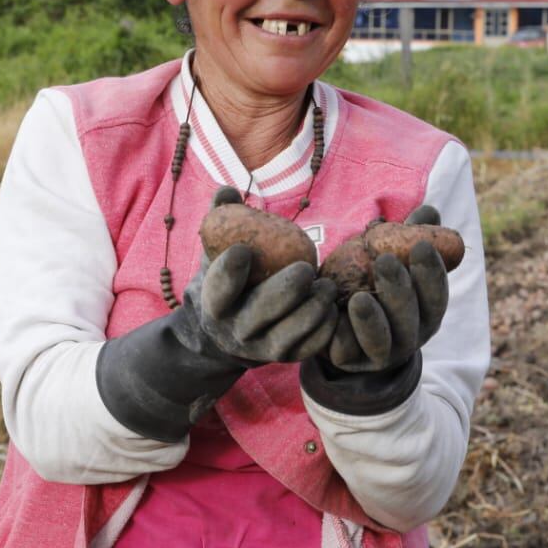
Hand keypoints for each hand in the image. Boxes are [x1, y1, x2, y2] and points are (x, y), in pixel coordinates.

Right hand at [97, 189, 335, 442]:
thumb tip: (227, 190)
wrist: (228, 331)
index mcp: (213, 303)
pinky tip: (334, 309)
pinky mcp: (285, 357)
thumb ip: (222, 219)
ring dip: (310, 312)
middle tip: (306, 268)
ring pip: (286, 337)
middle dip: (283, 293)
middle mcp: (234, 330)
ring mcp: (260, 349)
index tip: (244, 248)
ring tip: (328, 286)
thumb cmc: (228, 277)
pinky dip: (323, 331)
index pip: (217, 290)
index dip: (228, 272)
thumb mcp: (217, 251)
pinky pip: (307, 349)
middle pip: (258, 315)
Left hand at [323, 205, 450, 374]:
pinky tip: (333, 314)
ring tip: (359, 298)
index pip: (436, 297)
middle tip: (385, 261)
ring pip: (382, 343)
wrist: (336, 320)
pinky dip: (341, 334)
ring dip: (372, 321)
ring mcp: (379, 354)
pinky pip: (346, 351)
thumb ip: (408, 237)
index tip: (422, 246)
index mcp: (424, 311)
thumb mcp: (389, 257)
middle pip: (411, 321)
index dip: (432, 274)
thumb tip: (430, 212)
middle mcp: (408, 337)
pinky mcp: (349, 360)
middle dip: (400, 292)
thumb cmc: (370, 281)